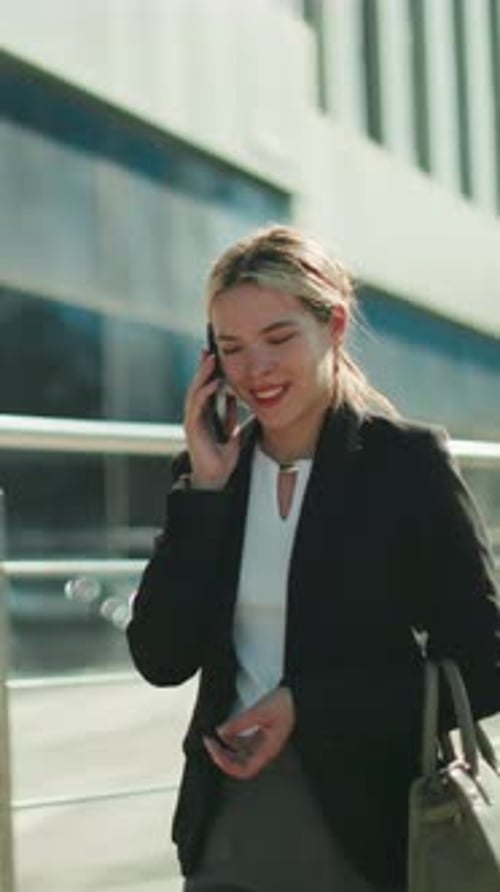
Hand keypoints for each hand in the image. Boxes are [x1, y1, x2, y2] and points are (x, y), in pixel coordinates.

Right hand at [184, 352, 239, 488]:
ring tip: (211, 360)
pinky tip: (213, 383)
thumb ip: (231, 415)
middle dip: (203, 368)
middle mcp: (196, 415)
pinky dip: (204, 392)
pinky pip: (197, 405)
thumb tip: (234, 397)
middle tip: (210, 350)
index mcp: (204, 415)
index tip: (215, 355)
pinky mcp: (192, 427)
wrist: (217, 477)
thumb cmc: (222, 458)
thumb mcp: (232, 431)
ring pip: (195, 391)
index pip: (205, 388)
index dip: (208, 372)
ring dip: (203, 375)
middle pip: (198, 385)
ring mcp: (192, 420)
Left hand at [203, 687, 294, 778]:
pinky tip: (225, 731)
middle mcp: (265, 750)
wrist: (296, 695)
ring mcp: (263, 743)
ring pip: (240, 755)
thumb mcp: (260, 711)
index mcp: (268, 750)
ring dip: (225, 749)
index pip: (245, 770)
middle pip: (240, 765)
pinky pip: (243, 744)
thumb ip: (239, 723)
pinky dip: (231, 739)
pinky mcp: (261, 734)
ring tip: (213, 737)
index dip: (227, 765)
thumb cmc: (284, 704)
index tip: (215, 751)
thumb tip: (221, 732)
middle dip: (223, 756)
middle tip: (210, 742)